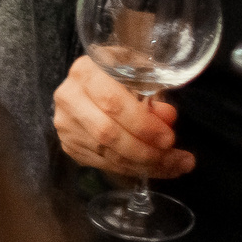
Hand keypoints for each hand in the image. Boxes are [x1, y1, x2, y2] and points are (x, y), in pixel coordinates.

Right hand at [54, 54, 192, 178]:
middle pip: (106, 133)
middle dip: (145, 150)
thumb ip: (155, 94)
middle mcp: (69, 97)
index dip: (142, 124)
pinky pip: (103, 163)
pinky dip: (132, 169)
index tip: (169, 138)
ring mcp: (66, 123)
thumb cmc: (123, 77)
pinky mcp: (69, 143)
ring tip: (175, 166)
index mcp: (86, 72)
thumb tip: (167, 117)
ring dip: (144, 165)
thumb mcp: (141, 75)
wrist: (96, 85)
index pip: (112, 102)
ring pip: (106, 153)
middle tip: (176, 158)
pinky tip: (154, 167)